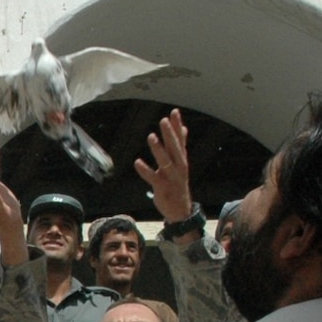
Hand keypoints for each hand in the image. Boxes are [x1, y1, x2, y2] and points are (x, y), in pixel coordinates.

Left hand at [132, 110, 195, 226]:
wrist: (180, 209)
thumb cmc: (178, 183)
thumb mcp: (181, 163)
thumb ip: (181, 145)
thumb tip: (183, 128)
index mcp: (181, 159)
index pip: (180, 140)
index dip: (177, 126)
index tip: (174, 112)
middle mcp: (178, 166)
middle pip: (174, 148)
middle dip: (169, 134)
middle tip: (163, 120)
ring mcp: (171, 177)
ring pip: (165, 161)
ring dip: (158, 149)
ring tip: (151, 136)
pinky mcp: (162, 188)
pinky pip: (153, 178)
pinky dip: (145, 170)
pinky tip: (137, 162)